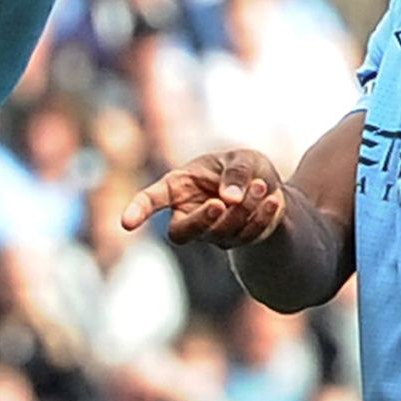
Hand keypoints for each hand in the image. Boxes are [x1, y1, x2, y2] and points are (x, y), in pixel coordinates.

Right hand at [121, 148, 286, 246]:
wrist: (271, 189)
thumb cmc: (246, 169)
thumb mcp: (244, 158)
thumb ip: (236, 172)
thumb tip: (228, 199)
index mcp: (179, 186)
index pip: (152, 200)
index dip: (139, 210)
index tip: (126, 223)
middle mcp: (190, 213)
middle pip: (181, 233)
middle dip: (201, 221)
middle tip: (220, 204)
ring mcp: (212, 233)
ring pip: (221, 233)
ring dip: (244, 210)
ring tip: (262, 185)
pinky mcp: (237, 242)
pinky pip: (246, 237)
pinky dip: (261, 218)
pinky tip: (273, 200)